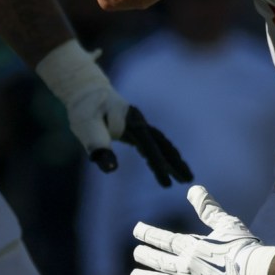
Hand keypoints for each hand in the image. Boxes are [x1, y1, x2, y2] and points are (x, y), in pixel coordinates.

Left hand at [36, 41, 192, 184]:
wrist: (86, 89)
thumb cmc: (85, 108)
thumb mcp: (86, 126)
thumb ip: (98, 144)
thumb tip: (111, 169)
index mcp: (132, 121)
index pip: (149, 148)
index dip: (159, 166)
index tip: (166, 186)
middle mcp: (139, 122)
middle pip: (163, 144)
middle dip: (176, 163)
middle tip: (189, 181)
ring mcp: (139, 124)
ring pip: (161, 143)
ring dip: (173, 159)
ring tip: (184, 177)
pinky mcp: (134, 128)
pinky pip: (153, 143)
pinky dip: (161, 155)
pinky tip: (164, 166)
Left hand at [130, 185, 262, 274]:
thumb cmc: (242, 248)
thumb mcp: (226, 224)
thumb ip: (208, 208)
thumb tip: (193, 189)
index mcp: (193, 247)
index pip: (165, 240)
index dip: (149, 234)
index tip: (137, 230)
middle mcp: (187, 266)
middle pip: (161, 261)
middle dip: (147, 255)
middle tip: (136, 252)